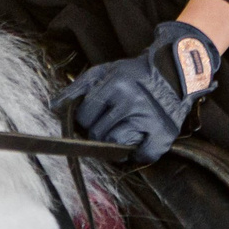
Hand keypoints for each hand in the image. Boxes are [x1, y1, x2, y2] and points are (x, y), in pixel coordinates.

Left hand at [57, 21, 222, 164]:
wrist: (174, 73)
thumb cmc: (134, 75)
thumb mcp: (105, 72)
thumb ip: (78, 88)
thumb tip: (54, 108)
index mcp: (116, 84)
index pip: (85, 116)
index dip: (86, 118)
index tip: (95, 115)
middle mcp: (132, 101)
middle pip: (98, 134)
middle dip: (98, 132)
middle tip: (110, 122)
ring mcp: (149, 119)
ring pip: (115, 146)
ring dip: (115, 143)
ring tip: (124, 129)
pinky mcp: (164, 133)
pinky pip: (141, 156)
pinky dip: (137, 154)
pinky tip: (137, 142)